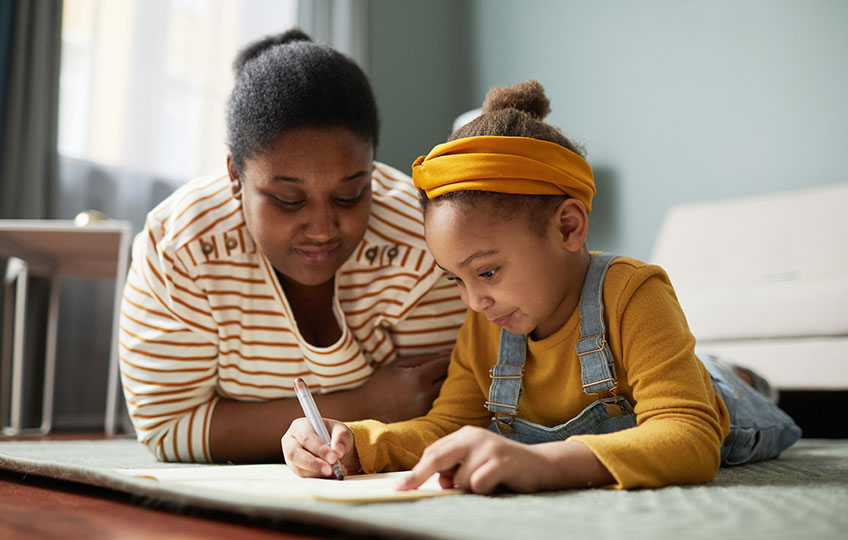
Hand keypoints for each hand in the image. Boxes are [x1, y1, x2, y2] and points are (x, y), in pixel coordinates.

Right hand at [281, 417, 359, 477]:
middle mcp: (291, 441)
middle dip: (314, 464)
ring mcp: (291, 458)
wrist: (334, 448)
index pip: (306, 438)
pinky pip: (304, 477)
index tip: (333, 457)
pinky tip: (331, 474)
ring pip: (300, 468)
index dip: (319, 448)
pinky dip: (319, 477)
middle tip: (331, 469)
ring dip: (319, 472)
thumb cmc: (334, 435)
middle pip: (295, 454)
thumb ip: (341, 437)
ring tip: (337, 470)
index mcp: (300, 426)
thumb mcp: (341, 430)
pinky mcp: (296, 470)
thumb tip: (338, 451)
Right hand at [357, 349, 451, 422]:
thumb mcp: (399, 364)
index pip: (445, 364)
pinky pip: (439, 405)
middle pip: (450, 379)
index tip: (446, 357)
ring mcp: (426, 409)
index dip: (448, 359)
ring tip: (434, 381)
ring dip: (445, 386)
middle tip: (441, 369)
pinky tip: (428, 395)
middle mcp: (425, 395)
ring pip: (447, 393)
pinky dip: (437, 398)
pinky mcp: (424, 419)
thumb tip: (447, 353)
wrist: (365, 409)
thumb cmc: (381, 383)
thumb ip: (425, 358)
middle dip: (448, 372)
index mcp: (418, 378)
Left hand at [395, 426, 555, 493]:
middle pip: (437, 458)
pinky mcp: (501, 461)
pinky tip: (496, 484)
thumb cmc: (502, 468)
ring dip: (468, 488)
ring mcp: (488, 447)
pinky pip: (477, 484)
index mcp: (464, 435)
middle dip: (419, 476)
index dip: (416, 471)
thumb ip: (455, 468)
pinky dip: (483, 490)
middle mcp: (474, 437)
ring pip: (459, 479)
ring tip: (486, 482)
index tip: (401, 486)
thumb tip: (437, 480)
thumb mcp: (475, 464)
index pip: (433, 452)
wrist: (541, 465)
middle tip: (405, 489)